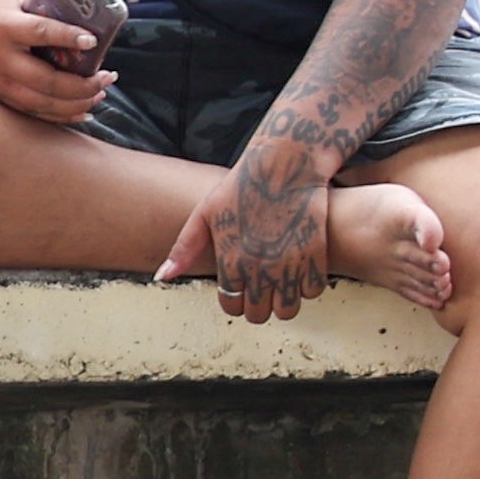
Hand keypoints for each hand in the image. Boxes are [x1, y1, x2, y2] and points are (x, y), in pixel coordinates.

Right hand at [0, 0, 116, 128]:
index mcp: (4, 23)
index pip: (41, 33)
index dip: (68, 38)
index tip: (93, 40)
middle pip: (44, 80)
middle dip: (81, 84)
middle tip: (107, 77)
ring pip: (38, 101)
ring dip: (73, 103)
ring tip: (98, 94)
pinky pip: (27, 109)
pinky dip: (55, 114)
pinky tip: (78, 110)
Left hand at [157, 139, 336, 322]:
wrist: (284, 165)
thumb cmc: (241, 187)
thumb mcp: (204, 214)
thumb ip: (183, 249)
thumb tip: (163, 276)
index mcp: (229, 260)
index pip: (230, 304)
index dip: (235, 304)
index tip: (240, 295)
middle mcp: (259, 266)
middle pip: (259, 313)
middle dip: (259, 308)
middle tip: (262, 296)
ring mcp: (289, 261)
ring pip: (289, 309)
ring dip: (285, 303)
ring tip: (282, 289)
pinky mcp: (316, 253)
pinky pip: (314, 289)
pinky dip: (309, 288)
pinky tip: (302, 274)